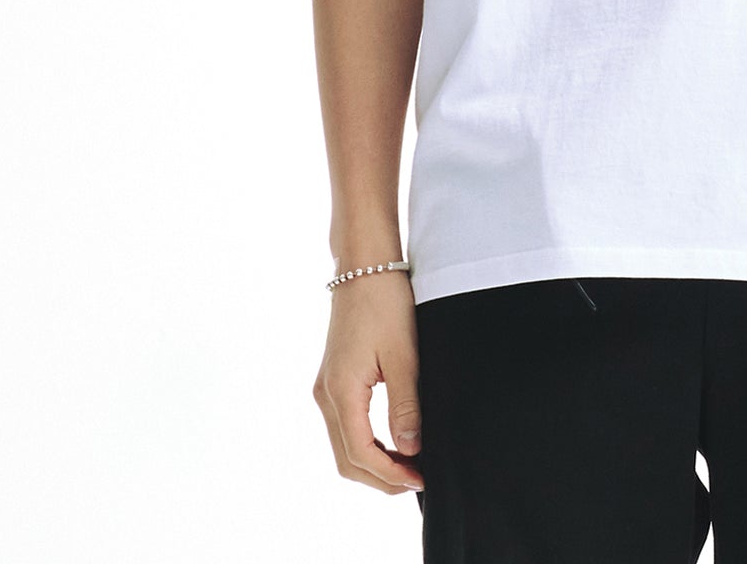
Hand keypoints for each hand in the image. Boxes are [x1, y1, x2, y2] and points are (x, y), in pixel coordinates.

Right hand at [312, 271, 425, 494]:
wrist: (364, 265)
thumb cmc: (385, 302)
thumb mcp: (404, 355)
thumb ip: (406, 405)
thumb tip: (410, 450)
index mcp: (340, 391)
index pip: (360, 454)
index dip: (390, 475)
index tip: (420, 480)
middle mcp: (325, 394)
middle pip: (347, 458)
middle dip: (380, 477)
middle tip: (417, 481)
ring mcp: (326, 388)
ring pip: (344, 445)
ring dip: (373, 463)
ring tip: (409, 466)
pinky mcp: (333, 379)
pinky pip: (345, 426)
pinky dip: (367, 443)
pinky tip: (392, 442)